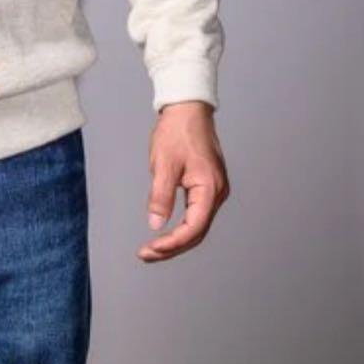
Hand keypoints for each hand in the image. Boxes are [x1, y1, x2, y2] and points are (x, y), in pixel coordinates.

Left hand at [138, 101, 228, 262]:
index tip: (150, 249)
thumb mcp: (163, 164)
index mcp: (210, 189)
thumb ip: (161, 196)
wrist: (188, 109)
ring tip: (153, 249)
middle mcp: (217, 193)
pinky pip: (197, 213)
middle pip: (197, 232)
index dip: (172, 243)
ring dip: (177, 239)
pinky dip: (182, 226)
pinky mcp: (208, 186)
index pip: (194, 228)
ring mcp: (215, 190)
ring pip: (198, 224)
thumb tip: (156, 225)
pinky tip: (166, 232)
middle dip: (172, 247)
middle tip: (146, 255)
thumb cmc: (177, 132)